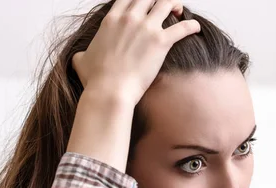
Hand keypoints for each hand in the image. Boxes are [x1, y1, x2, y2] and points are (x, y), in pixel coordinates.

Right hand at [72, 0, 200, 104]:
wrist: (110, 91)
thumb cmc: (96, 80)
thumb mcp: (82, 61)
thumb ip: (83, 54)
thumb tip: (80, 57)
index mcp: (112, 19)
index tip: (145, 4)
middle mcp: (130, 18)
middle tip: (164, 7)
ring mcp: (146, 28)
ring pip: (166, 3)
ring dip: (174, 4)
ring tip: (179, 11)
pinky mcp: (160, 42)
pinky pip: (182, 27)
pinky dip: (191, 26)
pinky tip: (196, 28)